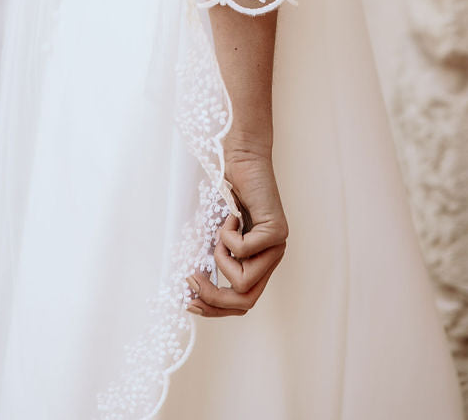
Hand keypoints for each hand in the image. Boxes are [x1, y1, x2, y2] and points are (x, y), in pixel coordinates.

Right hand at [185, 150, 287, 317]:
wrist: (241, 159)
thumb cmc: (226, 195)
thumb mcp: (216, 237)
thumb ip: (212, 264)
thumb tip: (190, 296)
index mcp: (260, 264)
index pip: (243, 303)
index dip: (216, 308)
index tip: (190, 301)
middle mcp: (273, 259)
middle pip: (245, 302)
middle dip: (213, 296)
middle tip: (191, 278)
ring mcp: (278, 247)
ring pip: (242, 281)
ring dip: (220, 258)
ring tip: (221, 231)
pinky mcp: (277, 232)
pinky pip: (242, 251)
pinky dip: (227, 234)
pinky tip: (233, 214)